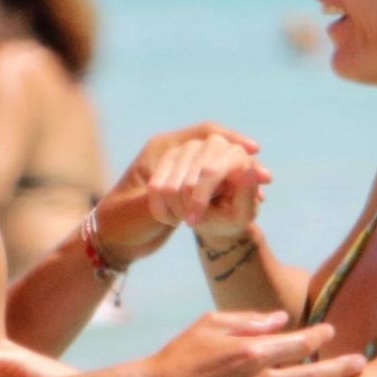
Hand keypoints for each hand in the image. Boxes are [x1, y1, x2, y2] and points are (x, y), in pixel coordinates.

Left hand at [95, 123, 266, 263]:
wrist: (112, 242)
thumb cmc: (119, 222)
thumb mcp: (142, 209)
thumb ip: (170, 195)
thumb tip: (198, 189)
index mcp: (160, 150)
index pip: (203, 134)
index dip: (231, 139)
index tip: (253, 150)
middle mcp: (171, 157)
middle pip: (214, 150)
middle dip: (241, 162)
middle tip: (264, 177)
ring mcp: (178, 174)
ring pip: (215, 169)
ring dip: (238, 178)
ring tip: (262, 191)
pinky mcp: (183, 192)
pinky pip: (211, 187)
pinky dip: (229, 191)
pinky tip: (247, 202)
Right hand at [145, 311, 365, 376]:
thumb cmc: (181, 356)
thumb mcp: (210, 325)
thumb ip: (248, 320)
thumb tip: (280, 320)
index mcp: (250, 352)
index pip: (297, 344)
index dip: (318, 336)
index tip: (330, 330)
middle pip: (310, 376)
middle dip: (340, 368)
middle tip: (360, 363)